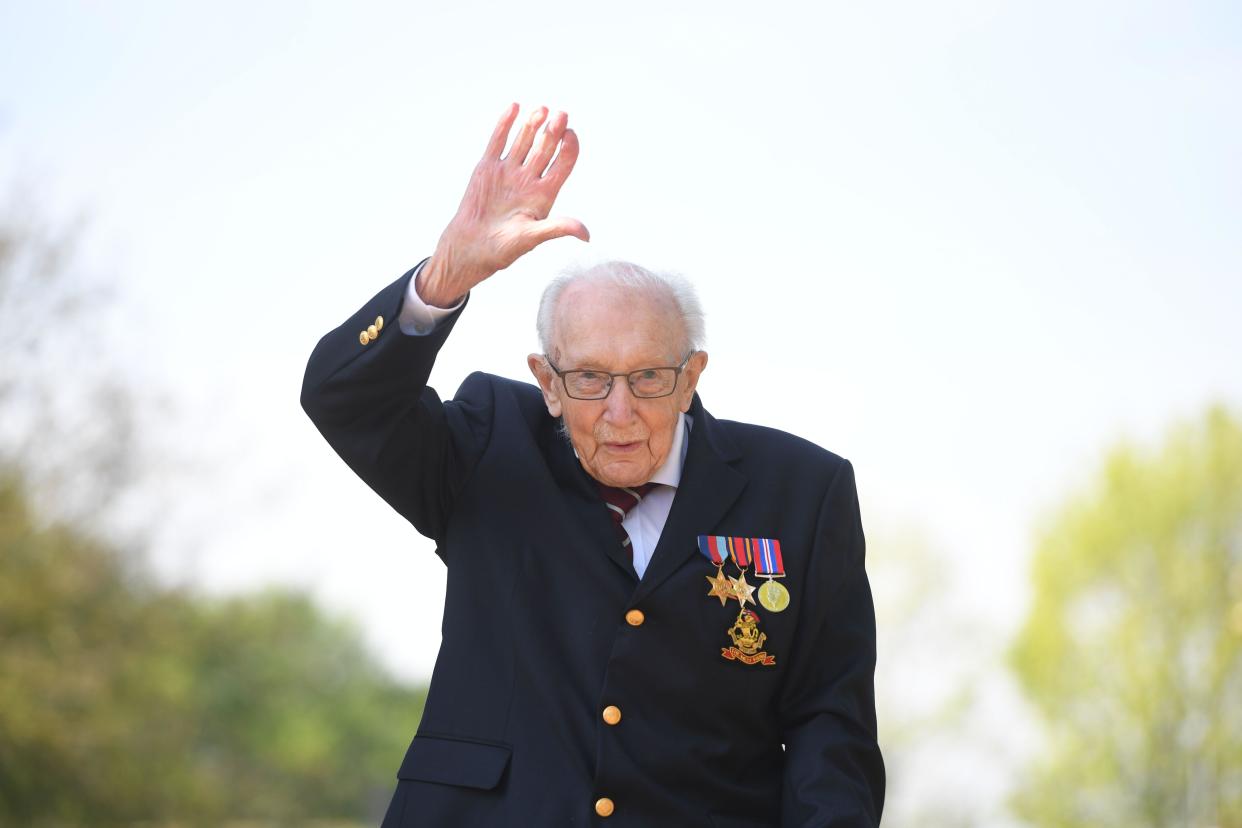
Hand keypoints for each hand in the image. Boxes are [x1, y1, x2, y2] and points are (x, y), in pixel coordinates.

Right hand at [417, 104, 587, 306]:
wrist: (469, 248)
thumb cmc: (502, 249)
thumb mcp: (532, 239)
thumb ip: (558, 229)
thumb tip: (586, 235)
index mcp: (544, 195)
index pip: (563, 165)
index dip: (569, 149)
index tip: (571, 135)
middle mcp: (528, 180)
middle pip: (545, 149)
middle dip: (554, 131)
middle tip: (561, 114)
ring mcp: (508, 171)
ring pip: (524, 141)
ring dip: (533, 124)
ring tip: (542, 109)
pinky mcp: (487, 168)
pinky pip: (498, 141)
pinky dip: (505, 124)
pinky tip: (514, 107)